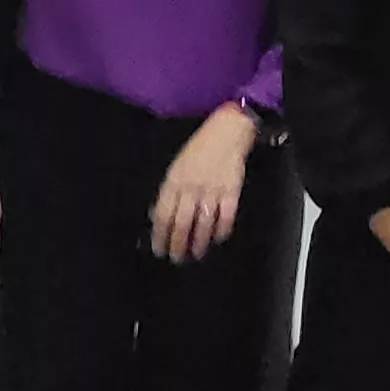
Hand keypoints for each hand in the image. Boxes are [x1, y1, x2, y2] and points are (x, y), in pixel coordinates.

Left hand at [147, 106, 255, 262]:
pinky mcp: (231, 191)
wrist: (226, 132)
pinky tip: (217, 238)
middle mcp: (192, 188)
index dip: (160, 235)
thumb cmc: (199, 149)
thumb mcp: (176, 167)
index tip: (159, 249)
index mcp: (174, 181)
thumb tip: (158, 216)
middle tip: (176, 257)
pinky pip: (226, 216)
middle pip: (182, 222)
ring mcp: (212, 190)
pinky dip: (221, 230)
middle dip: (177, 243)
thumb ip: (169, 191)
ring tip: (195, 254)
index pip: (163, 214)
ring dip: (198, 242)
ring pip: (203, 223)